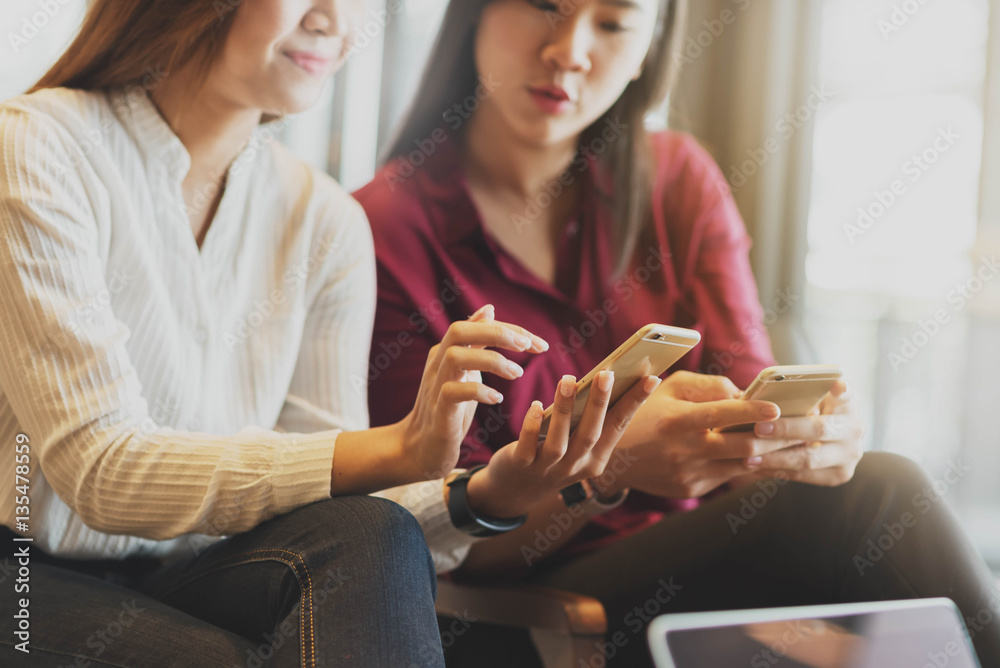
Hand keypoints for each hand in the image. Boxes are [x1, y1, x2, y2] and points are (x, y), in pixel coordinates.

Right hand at [398, 304, 547, 480]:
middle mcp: (438, 362)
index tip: (539, 344)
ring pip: (456, 357)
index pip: (478, 325)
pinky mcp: (437, 410)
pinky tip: (497, 398)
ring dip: (492, 362)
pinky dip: (479, 391)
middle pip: (460, 330)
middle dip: (497, 333)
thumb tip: (489, 309)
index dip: (511, 330)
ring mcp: (435, 385)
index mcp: (447, 349)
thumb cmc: (449, 407)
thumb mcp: (465, 369)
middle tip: (526, 347)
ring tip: (517, 374)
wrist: (421, 447)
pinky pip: (453, 392)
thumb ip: (477, 342)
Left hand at [465, 371, 660, 517]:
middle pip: (591, 434)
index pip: (618, 427)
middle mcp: (575, 467)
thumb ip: (588, 419)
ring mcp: (548, 469)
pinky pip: (528, 445)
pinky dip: (532, 425)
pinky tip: (536, 405)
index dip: (634, 403)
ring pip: (560, 441)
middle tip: (607, 373)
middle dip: (600, 403)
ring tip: (568, 380)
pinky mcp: (522, 465)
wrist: (516, 491)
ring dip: (565, 409)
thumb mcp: (576, 444)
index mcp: (596, 459)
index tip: (651, 378)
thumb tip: (605, 379)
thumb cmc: (552, 456)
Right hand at [600, 371, 795, 498]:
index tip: (776, 407)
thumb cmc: (644, 412)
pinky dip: (748, 464)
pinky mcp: (692, 489)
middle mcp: (683, 450)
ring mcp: (689, 473)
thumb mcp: (668, 388)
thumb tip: (744, 392)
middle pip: (742, 446)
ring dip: (770, 454)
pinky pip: (728, 475)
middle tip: (802, 429)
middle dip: (776, 438)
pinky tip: (764, 454)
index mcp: (676, 420)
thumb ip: (707, 385)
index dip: (751, 411)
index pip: (720, 414)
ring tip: (794, 442)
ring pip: (741, 465)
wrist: (613, 457)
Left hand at [738, 380, 864, 485]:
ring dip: (775, 458)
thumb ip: (795, 395)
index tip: (835, 385)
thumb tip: (763, 400)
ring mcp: (850, 453)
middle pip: (820, 429)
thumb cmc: (804, 409)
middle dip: (786, 429)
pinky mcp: (839, 474)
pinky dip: (777, 470)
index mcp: (849, 402)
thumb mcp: (806, 398)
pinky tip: (756, 466)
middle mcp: (854, 427)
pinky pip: (804, 475)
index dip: (841, 390)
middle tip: (759, 428)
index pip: (848, 393)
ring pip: (809, 458)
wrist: (821, 440)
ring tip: (749, 458)